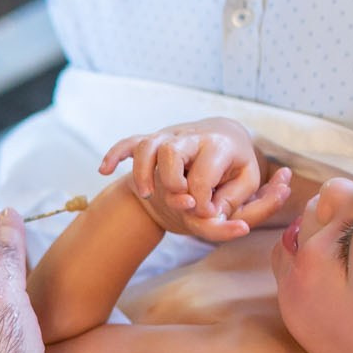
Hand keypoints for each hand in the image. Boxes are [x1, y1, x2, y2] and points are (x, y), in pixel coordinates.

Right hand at [99, 121, 293, 241]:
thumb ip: (235, 202)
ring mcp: (168, 136)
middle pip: (170, 151)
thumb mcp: (247, 184)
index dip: (201, 201)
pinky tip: (105, 170)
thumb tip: (217, 216)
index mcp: (218, 145)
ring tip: (147, 194)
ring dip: (143, 171)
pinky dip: (115, 154)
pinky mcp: (153, 141)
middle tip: (181, 201)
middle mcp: (190, 137)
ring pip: (147, 145)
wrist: (222, 136)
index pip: (202, 175)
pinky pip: (128, 142)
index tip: (206, 212)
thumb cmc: (236, 165)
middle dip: (171, 180)